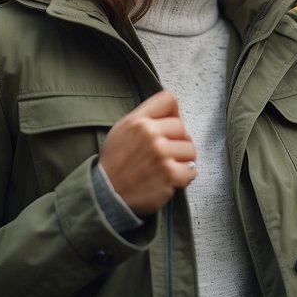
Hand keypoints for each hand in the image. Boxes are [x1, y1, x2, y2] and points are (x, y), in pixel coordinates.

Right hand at [99, 91, 195, 215]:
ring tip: (165, 168)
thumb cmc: (115, 164)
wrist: (105, 195)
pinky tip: (168, 179)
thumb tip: (172, 112)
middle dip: (177, 142)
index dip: (173, 114)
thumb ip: (145, 118)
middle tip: (164, 155)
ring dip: (182, 161)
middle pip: (182, 128)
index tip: (169, 128)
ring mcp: (161, 154)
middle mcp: (149, 134)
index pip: (168, 100)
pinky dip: (184, 177)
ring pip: (191, 150)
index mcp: (137, 121)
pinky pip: (191, 170)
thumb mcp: (122, 131)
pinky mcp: (170, 174)